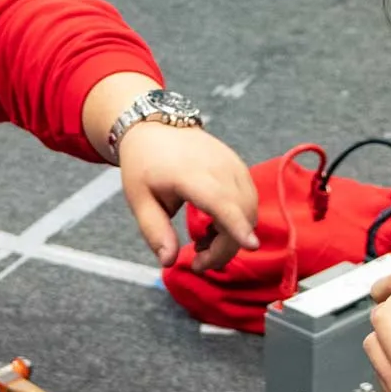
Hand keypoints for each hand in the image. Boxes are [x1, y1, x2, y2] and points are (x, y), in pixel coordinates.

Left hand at [117, 122, 258, 271]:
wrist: (154, 129)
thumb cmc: (144, 166)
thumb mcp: (139, 201)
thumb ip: (155, 232)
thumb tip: (169, 262)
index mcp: (189, 174)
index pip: (221, 202)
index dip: (237, 226)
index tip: (251, 246)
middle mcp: (218, 166)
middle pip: (240, 214)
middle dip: (225, 248)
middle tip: (198, 262)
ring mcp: (233, 164)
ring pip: (249, 209)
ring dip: (232, 235)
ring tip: (201, 241)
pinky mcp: (239, 166)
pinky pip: (249, 200)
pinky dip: (237, 220)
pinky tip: (213, 226)